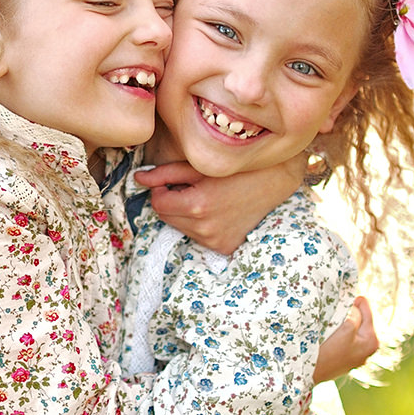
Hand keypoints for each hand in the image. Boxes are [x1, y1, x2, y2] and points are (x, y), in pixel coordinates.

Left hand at [134, 155, 305, 254]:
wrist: (276, 182)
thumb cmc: (237, 169)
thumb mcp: (200, 166)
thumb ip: (165, 173)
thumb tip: (138, 178)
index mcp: (197, 205)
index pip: (158, 203)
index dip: (162, 189)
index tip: (175, 181)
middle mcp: (205, 228)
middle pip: (166, 217)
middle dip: (171, 202)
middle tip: (192, 187)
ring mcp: (215, 241)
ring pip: (181, 228)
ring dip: (185, 214)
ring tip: (207, 198)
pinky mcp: (224, 248)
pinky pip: (198, 237)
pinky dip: (200, 225)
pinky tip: (218, 212)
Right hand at [313, 297, 378, 383]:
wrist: (309, 372)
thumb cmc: (329, 351)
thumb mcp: (346, 327)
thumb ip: (355, 314)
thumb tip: (356, 308)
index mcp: (372, 341)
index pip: (366, 311)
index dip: (355, 301)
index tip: (345, 293)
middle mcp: (367, 350)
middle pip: (360, 320)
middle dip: (349, 312)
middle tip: (337, 305)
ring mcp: (355, 355)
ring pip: (350, 329)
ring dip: (342, 321)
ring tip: (331, 318)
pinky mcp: (342, 358)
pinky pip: (343, 337)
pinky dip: (337, 331)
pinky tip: (328, 331)